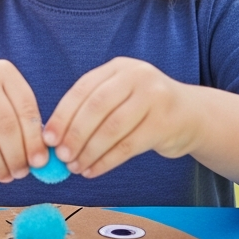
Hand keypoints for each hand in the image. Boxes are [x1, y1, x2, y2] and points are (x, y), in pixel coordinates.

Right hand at [0, 60, 46, 181]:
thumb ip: (24, 122)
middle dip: (16, 155)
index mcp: (3, 72)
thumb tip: (41, 158)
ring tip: (7, 176)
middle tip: (22, 173)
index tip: (40, 162)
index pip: (25, 108)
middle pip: (4, 125)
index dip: (34, 138)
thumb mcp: (4, 98)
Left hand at [45, 57, 199, 177]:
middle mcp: (137, 77)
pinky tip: (93, 170)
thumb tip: (53, 138)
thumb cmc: (143, 109)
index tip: (48, 138)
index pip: (83, 90)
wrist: (191, 115)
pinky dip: (106, 161)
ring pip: (112, 128)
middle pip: (96, 107)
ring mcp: (154, 97)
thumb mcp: (119, 96)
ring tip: (75, 167)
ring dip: (89, 151)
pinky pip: (128, 146)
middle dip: (74, 134)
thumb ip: (90, 109)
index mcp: (118, 67)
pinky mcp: (165, 123)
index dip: (63, 115)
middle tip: (60, 156)